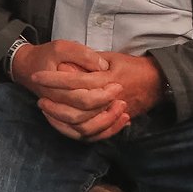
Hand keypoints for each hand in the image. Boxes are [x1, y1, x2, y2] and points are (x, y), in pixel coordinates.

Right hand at [14, 39, 129, 140]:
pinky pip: (84, 136)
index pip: (83, 99)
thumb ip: (82, 55)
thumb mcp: (61, 47)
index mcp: (53, 90)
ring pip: (84, 131)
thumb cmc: (45, 56)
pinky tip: (118, 122)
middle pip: (84, 117)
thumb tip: (103, 67)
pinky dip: (103, 132)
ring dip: (106, 124)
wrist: (27, 68)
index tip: (118, 85)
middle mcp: (55, 107)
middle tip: (121, 97)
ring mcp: (58, 116)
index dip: (103, 94)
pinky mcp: (64, 122)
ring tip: (122, 111)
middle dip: (107, 110)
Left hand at [28, 51, 163, 142]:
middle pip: (78, 108)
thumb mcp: (110, 56)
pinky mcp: (113, 124)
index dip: (54, 79)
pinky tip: (59, 122)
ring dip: (61, 119)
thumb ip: (89, 60)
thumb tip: (65, 66)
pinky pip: (92, 135)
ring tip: (46, 109)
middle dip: (55, 104)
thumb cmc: (130, 65)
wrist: (156, 80)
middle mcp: (111, 100)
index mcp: (108, 79)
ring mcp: (113, 114)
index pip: (75, 81)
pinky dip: (74, 131)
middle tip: (40, 97)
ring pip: (84, 126)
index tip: (37, 76)